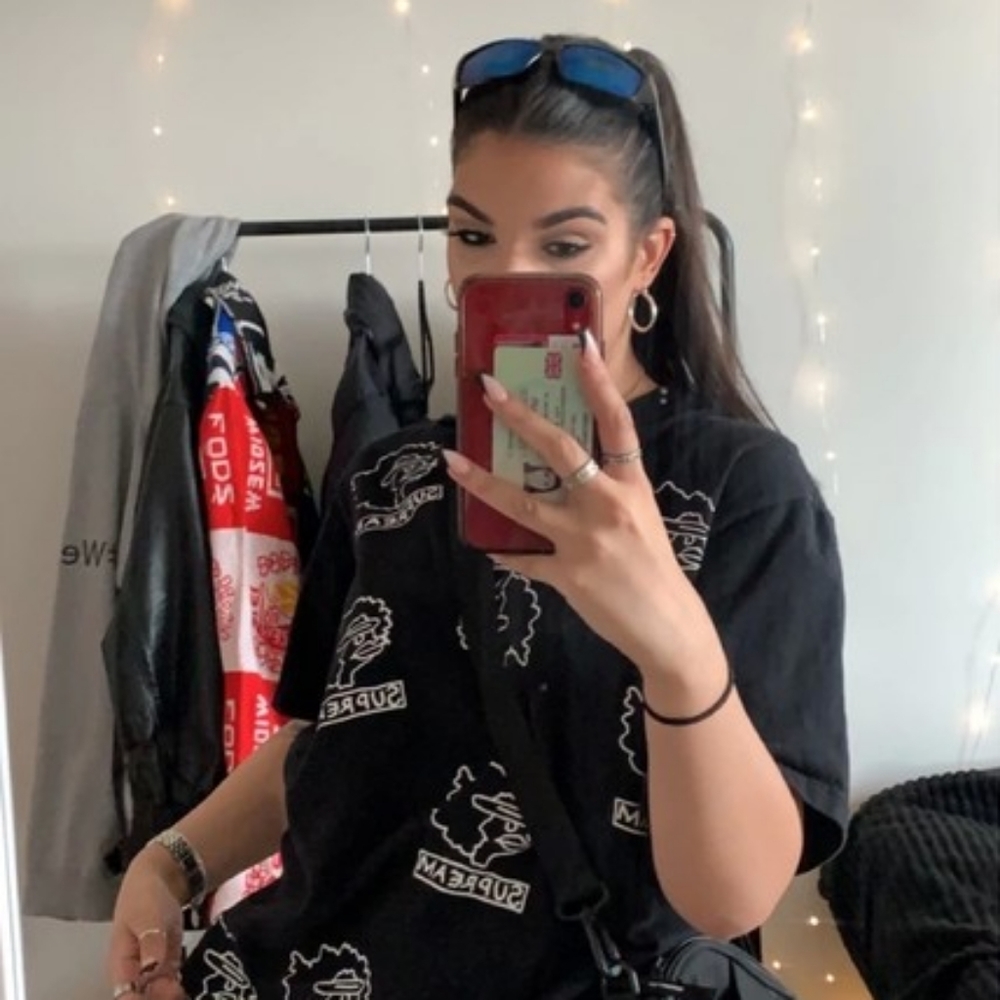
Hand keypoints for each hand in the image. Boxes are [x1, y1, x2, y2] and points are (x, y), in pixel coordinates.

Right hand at [107, 852, 187, 998]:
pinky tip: (200, 990)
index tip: (163, 994)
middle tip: (179, 991)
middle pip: (144, 999)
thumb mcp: (147, 916)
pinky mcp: (169, 967)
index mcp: (121, 965)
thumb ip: (150, 942)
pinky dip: (183, 991)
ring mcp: (153, 973)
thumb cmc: (145, 897)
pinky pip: (174, 988)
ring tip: (193, 992)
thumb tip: (151, 969)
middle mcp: (135, 975)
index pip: (125, 996)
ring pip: (160, 997)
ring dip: (174, 998)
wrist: (162, 881)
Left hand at [442, 334, 720, 678]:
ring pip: (523, 501)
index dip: (599, 383)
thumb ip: (608, 491)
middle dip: (519, 417)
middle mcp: (608, 504)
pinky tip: (486, 545)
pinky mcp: (567, 574)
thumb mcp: (641, 517)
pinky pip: (523, 558)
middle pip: (559, 449)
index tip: (580, 345)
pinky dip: (504, 552)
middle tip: (488, 391)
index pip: (617, 423)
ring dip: (483, 482)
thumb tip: (568, 471)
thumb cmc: (655, 568)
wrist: (667, 625)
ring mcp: (585, 540)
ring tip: (453, 462)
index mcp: (633, 485)